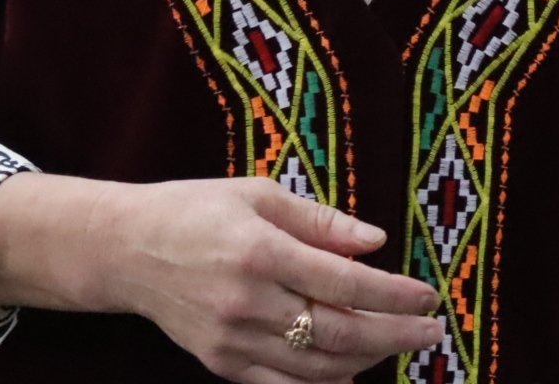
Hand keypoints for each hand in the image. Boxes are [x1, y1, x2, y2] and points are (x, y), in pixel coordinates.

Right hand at [96, 177, 445, 383]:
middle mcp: (248, 301)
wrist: (126, 249)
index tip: (429, 296)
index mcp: (260, 251)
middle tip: (431, 329)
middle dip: (396, 334)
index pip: (346, 282)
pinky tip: (353, 369)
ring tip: (399, 343)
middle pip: (340, 333)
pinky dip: (326, 382)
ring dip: (369, 360)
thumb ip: (321, 220)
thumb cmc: (197, 210)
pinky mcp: (221, 363)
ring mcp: (232, 339)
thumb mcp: (258, 194)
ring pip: (318, 367)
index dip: (395, 294)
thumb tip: (376, 241)